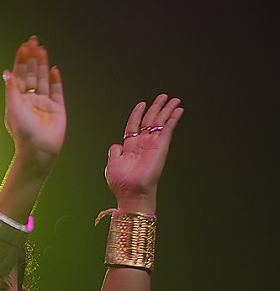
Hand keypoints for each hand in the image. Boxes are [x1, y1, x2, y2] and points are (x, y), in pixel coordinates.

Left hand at [3, 36, 65, 169]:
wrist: (39, 148)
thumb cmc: (23, 131)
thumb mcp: (13, 106)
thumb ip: (12, 87)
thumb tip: (7, 72)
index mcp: (18, 100)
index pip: (20, 75)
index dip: (21, 61)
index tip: (23, 47)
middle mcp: (31, 100)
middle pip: (31, 74)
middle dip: (32, 59)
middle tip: (33, 42)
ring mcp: (45, 103)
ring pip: (43, 80)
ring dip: (43, 65)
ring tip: (42, 50)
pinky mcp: (57, 108)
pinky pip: (57, 91)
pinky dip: (56, 80)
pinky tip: (54, 69)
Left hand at [105, 94, 183, 212]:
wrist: (132, 193)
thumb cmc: (122, 184)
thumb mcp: (112, 165)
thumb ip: (114, 153)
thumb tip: (116, 145)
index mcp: (130, 147)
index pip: (134, 125)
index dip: (137, 114)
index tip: (142, 104)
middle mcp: (143, 144)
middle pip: (149, 121)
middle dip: (156, 108)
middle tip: (162, 97)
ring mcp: (153, 145)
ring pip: (160, 122)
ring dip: (166, 110)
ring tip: (173, 100)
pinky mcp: (161, 147)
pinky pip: (168, 129)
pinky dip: (173, 119)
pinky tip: (178, 110)